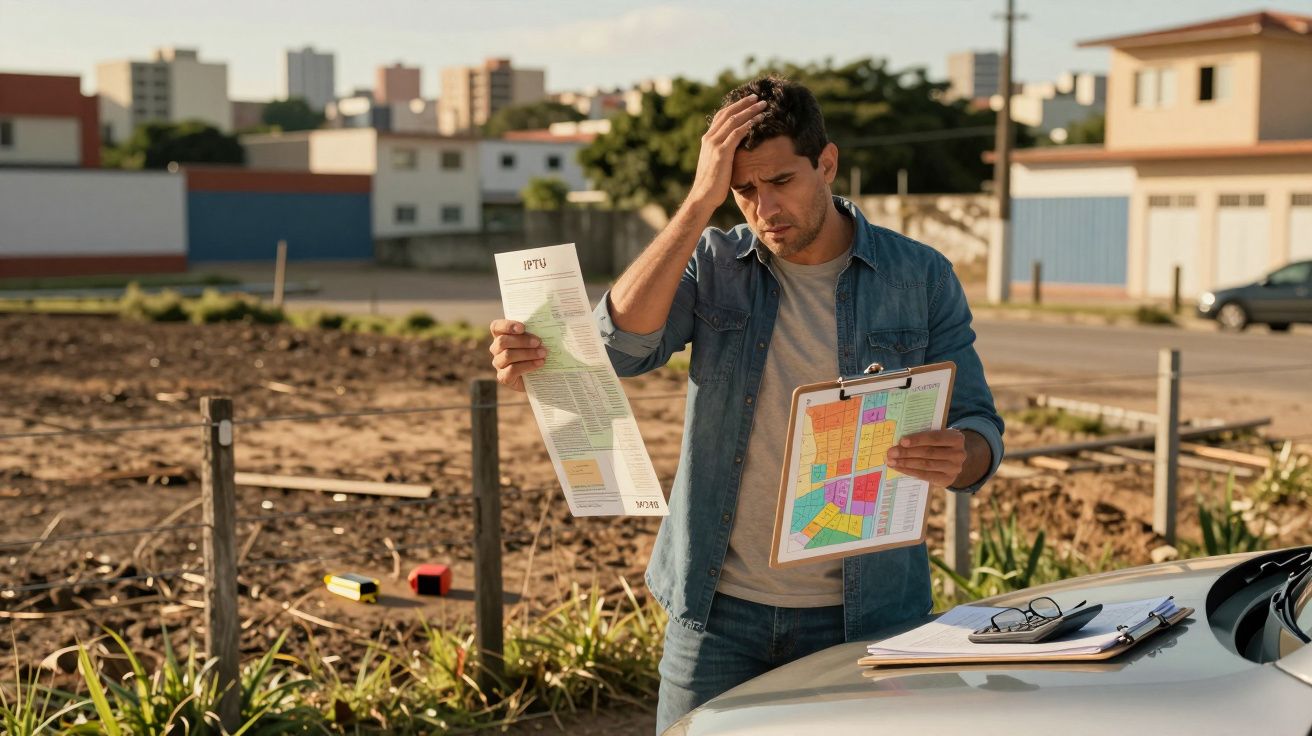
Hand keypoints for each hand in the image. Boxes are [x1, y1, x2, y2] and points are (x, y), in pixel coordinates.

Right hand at [488, 319, 545, 391]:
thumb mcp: (535, 340)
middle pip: (502, 341)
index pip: (496, 327)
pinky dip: (528, 365)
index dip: (508, 326)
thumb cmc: (537, 353)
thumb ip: (535, 331)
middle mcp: (496, 349)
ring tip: (542, 354)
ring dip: (527, 353)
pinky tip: (539, 363)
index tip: (523, 328)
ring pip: (507, 355)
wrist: (539, 377)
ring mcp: (498, 363)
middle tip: (538, 342)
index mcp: (501, 336)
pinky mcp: (503, 377)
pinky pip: (512, 370)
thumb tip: (546, 325)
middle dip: (522, 341)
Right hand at [686, 94, 766, 210]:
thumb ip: (723, 152)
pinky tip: (758, 119)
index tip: (748, 101)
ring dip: (750, 111)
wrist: (703, 197)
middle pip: (728, 113)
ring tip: (763, 105)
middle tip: (758, 97)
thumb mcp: (717, 164)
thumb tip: (735, 150)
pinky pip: (737, 133)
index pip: (721, 116)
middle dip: (744, 104)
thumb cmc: (713, 184)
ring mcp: (714, 144)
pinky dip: (748, 124)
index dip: (735, 106)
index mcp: (707, 139)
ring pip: (734, 120)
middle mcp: (709, 138)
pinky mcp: (721, 152)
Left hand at [887, 429, 967, 487]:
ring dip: (906, 463)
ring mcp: (954, 469)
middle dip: (907, 453)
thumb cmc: (940, 443)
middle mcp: (958, 454)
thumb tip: (900, 440)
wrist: (953, 460)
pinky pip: (926, 476)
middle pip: (929, 453)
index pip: (935, 438)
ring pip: (926, 465)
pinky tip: (900, 468)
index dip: (918, 440)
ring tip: (892, 461)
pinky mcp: (947, 480)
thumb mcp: (938, 435)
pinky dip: (910, 472)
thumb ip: (924, 436)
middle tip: (891, 452)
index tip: (902, 441)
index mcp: (956, 438)